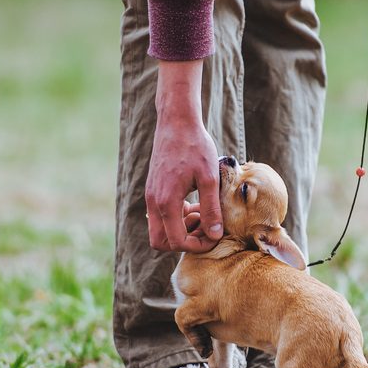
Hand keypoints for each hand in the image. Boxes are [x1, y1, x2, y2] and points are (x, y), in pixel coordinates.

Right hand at [144, 60, 223, 252]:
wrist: (176, 123)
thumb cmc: (196, 147)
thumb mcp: (210, 178)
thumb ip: (212, 209)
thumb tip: (215, 235)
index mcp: (167, 202)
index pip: (176, 242)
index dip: (197, 245)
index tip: (214, 235)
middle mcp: (154, 203)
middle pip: (162, 243)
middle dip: (185, 241)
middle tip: (206, 226)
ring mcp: (152, 197)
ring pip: (161, 231)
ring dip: (183, 229)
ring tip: (204, 212)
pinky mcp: (154, 192)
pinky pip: (162, 217)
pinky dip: (178, 218)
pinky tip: (195, 203)